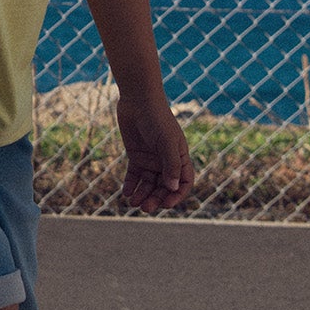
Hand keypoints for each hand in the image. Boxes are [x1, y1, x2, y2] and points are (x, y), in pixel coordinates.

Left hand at [116, 97, 193, 212]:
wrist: (138, 101)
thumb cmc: (157, 119)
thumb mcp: (167, 142)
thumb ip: (170, 165)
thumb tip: (173, 188)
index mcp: (180, 158)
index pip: (183, 183)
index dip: (177, 195)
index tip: (166, 204)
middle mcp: (166, 161)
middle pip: (164, 187)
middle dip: (156, 198)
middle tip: (145, 208)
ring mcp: (151, 159)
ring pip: (148, 184)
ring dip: (142, 195)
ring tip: (133, 203)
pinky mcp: (136, 156)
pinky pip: (134, 176)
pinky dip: (131, 185)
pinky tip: (126, 193)